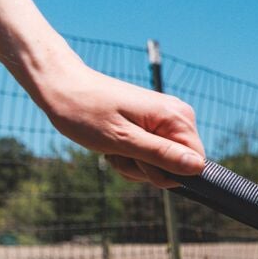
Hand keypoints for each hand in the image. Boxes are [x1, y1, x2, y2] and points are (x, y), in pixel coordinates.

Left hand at [33, 64, 203, 187]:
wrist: (60, 85)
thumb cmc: (85, 111)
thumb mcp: (123, 139)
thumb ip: (162, 155)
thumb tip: (197, 167)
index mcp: (177, 117)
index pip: (195, 164)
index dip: (168, 173)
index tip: (138, 161)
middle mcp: (177, 116)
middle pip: (178, 165)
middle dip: (147, 168)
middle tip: (119, 152)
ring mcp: (164, 120)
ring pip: (162, 163)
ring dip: (134, 164)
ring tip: (112, 147)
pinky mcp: (151, 124)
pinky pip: (151, 155)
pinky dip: (130, 157)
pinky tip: (113, 145)